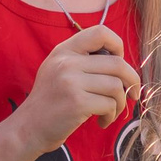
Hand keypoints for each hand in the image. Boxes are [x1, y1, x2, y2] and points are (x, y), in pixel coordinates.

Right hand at [10, 25, 139, 153]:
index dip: (118, 45)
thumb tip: (121, 61)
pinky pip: (110, 105)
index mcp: (64, 50)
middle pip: (117, 64)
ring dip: (120, 103)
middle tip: (133, 94)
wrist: (28, 129)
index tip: (120, 63)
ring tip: (110, 112)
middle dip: (132, 81)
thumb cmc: (50, 102)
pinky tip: (101, 121)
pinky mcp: (77, 103)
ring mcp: (71, 82)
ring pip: (116, 86)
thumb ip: (83, 60)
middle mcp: (67, 62)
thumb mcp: (58, 70)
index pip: (101, 32)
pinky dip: (111, 116)